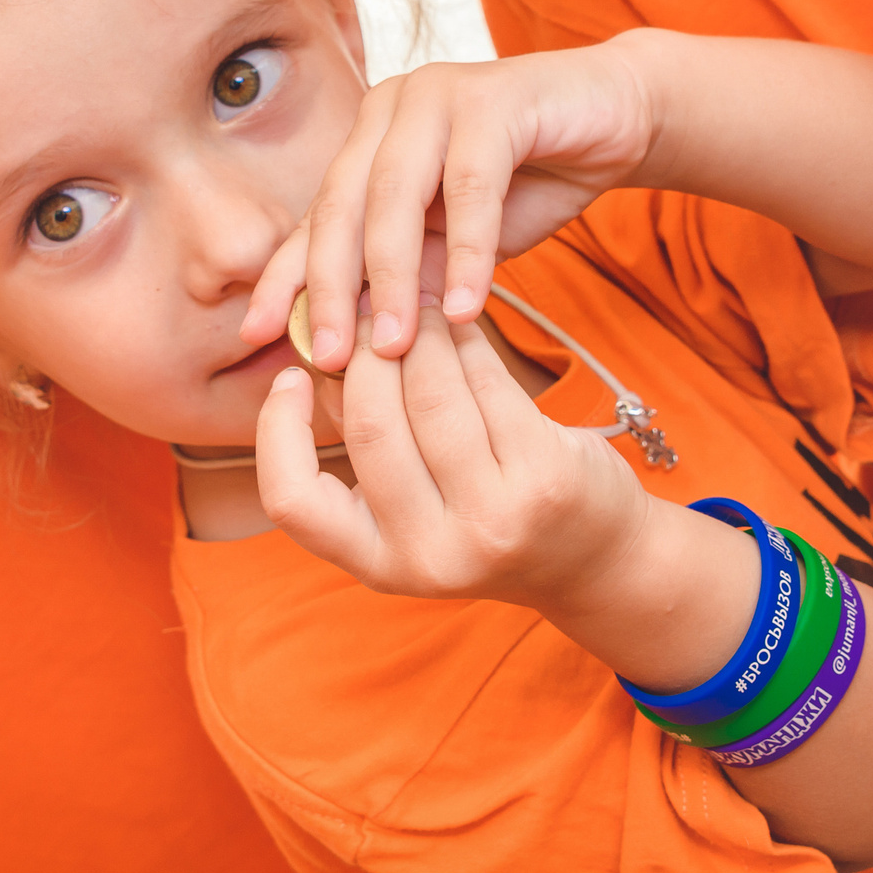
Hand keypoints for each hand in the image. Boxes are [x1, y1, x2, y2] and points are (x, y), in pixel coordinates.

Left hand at [247, 44, 654, 375]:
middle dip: (329, 286)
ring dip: (391, 276)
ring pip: (395, 194)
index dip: (284, 277)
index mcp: (368, 141)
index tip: (257, 336)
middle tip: (331, 357)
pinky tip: (465, 307)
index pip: (316, 217)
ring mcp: (436, 94)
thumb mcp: (455, 241)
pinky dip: (467, 252)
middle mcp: (389, 110)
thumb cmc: (530, 182)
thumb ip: (408, 274)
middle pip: (342, 205)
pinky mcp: (493, 97)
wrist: (616, 118)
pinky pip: (470, 183)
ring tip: (395, 345)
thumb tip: (354, 341)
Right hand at [257, 307, 650, 611]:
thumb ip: (366, 445)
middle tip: (367, 313)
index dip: (278, 430)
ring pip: (432, 394)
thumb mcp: (414, 509)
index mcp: (380, 564)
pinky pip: (487, 385)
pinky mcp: (544, 478)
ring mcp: (491, 519)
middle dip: (365, 353)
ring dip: (420, 334)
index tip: (292, 375)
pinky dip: (467, 342)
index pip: (294, 501)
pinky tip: (460, 323)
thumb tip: (320, 349)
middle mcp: (431, 553)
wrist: (593, 559)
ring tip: (416, 307)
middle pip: (371, 423)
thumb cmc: (486, 518)